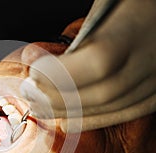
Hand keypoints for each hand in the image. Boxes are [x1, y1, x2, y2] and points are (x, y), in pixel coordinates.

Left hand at [20, 0, 155, 131]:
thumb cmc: (131, 4)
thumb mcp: (106, 4)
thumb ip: (78, 33)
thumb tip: (34, 58)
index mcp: (139, 25)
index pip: (98, 61)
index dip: (61, 73)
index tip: (34, 73)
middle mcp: (153, 57)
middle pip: (102, 92)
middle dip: (58, 96)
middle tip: (30, 93)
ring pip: (112, 107)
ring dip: (70, 111)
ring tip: (41, 107)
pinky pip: (125, 113)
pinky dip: (92, 119)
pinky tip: (67, 119)